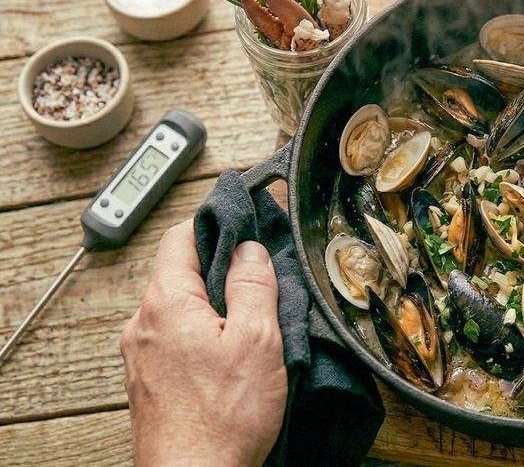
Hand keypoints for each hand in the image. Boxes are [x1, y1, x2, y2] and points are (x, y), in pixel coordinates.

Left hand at [120, 221, 286, 466]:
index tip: (246, 225)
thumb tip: (248, 248)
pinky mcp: (149, 381)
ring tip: (252, 325)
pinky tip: (231, 357)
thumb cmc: (223, 418)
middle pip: (181, 273)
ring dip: (215, 307)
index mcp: (166, 302)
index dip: (216, 225)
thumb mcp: (257, 338)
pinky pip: (177, 339)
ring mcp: (141, 355)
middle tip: (262, 280)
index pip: (180, 237)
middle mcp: (144, 324)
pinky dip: (204, 335)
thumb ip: (253, 284)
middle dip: (222, 270)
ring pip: (181, 308)